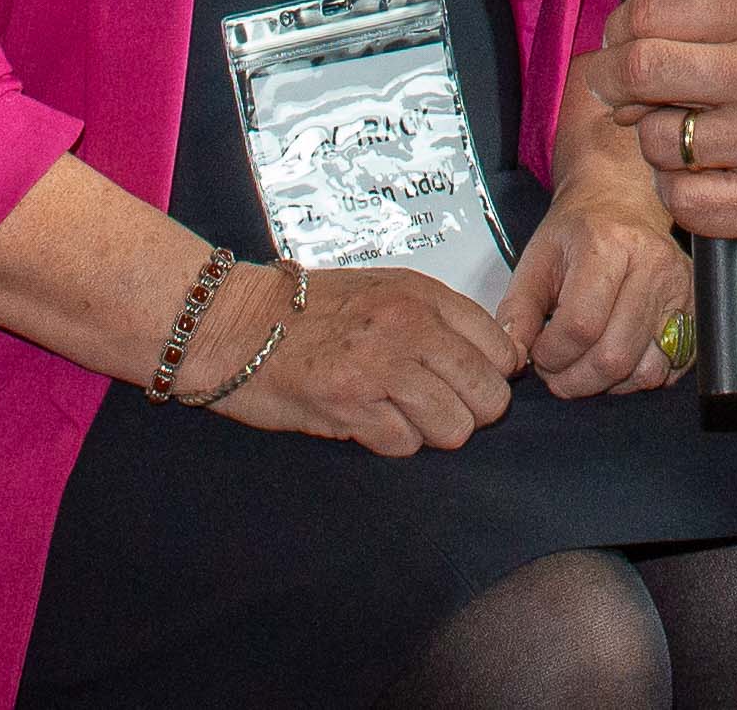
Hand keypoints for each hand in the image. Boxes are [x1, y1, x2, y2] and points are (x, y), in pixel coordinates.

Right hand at [203, 262, 525, 454]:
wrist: (234, 322)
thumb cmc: (309, 310)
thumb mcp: (383, 291)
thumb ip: (439, 318)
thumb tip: (501, 361)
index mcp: (423, 294)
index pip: (502, 350)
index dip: (489, 376)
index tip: (464, 382)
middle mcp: (409, 326)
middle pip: (488, 396)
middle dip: (468, 411)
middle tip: (432, 406)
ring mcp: (381, 366)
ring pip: (453, 428)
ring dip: (429, 431)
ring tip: (396, 413)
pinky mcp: (350, 404)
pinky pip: (404, 445)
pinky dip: (388, 441)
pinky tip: (363, 418)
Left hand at [502, 152, 692, 398]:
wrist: (623, 200)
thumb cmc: (580, 229)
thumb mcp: (536, 257)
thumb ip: (518, 307)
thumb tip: (513, 353)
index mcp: (608, 245)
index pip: (580, 326)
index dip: (551, 355)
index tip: (538, 353)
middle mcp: (652, 265)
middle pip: (614, 355)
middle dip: (576, 379)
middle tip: (556, 371)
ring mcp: (680, 288)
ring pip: (646, 370)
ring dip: (607, 383)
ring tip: (584, 364)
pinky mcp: (695, 307)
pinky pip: (670, 366)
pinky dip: (637, 377)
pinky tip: (615, 358)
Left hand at [599, 0, 736, 242]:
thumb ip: (713, 16)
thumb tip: (626, 37)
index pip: (653, 15)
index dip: (618, 30)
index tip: (615, 42)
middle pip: (643, 73)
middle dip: (612, 82)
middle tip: (614, 90)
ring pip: (658, 142)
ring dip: (653, 139)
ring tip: (679, 133)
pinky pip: (684, 202)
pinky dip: (677, 189)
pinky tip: (698, 175)